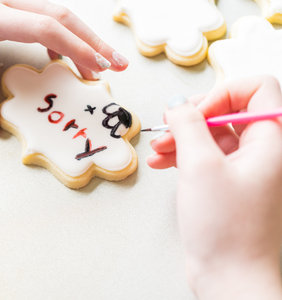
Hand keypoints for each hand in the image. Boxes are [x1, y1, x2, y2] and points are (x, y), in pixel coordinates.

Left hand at [0, 0, 128, 129]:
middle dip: (94, 42)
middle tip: (117, 66)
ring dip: (83, 36)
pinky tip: (62, 53)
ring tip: (100, 64)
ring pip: (58, 10)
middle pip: (63, 15)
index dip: (78, 48)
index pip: (46, 27)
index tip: (98, 70)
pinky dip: (61, 32)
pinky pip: (45, 10)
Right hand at [149, 76, 281, 298]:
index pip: (256, 89)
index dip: (222, 93)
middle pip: (228, 110)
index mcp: (273, 140)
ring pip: (212, 134)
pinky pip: (205, 156)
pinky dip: (182, 154)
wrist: (231, 277)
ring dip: (181, 136)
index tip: (195, 112)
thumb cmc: (228, 228)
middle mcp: (263, 151)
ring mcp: (245, 168)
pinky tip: (161, 162)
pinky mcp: (227, 183)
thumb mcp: (201, 166)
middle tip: (169, 127)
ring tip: (158, 148)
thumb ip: (187, 126)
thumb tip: (178, 105)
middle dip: (193, 116)